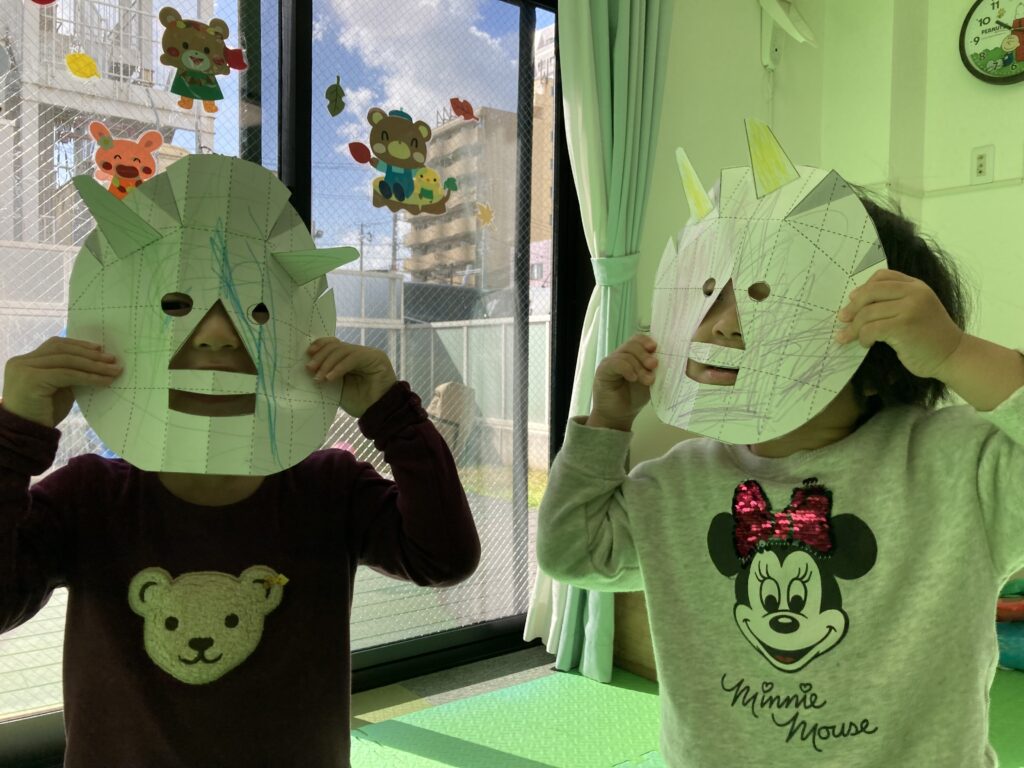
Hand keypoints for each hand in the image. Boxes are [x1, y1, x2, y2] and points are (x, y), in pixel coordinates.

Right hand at [2, 337, 121, 427]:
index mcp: (26, 361)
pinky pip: (68, 374)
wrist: (27, 435)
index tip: (100, 348)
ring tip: (114, 370)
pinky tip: (104, 381)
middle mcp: (21, 362)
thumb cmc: (43, 414)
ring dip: (94, 365)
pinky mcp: (32, 379)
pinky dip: (88, 377)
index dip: (79, 345)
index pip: (55, 345)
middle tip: (113, 359)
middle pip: (62, 350)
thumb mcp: (58, 388)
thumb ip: (69, 373)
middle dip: (90, 354)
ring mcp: (25, 369)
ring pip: (67, 361)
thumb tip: (96, 362)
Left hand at [306, 338, 396, 417]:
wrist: (378, 414)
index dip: (320, 345)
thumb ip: (327, 374)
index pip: (334, 344)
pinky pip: (354, 358)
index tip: (308, 354)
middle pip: (337, 346)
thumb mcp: (337, 387)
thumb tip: (309, 366)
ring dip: (328, 363)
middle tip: (310, 369)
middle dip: (321, 356)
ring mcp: (369, 354)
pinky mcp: (376, 358)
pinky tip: (330, 378)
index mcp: (350, 358)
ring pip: (343, 350)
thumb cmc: (359, 402)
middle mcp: (360, 353)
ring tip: (319, 377)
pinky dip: (340, 367)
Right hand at [587, 334, 657, 430]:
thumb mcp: (649, 381)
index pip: (638, 340)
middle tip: (654, 366)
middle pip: (633, 344)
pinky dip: (627, 369)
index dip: (647, 341)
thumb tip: (667, 359)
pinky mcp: (603, 370)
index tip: (656, 348)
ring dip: (639, 367)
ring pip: (626, 354)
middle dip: (645, 354)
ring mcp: (611, 362)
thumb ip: (655, 369)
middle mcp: (620, 355)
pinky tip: (633, 378)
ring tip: (648, 381)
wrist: (619, 415)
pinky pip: (616, 363)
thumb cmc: (634, 398)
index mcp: (632, 355)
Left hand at [835, 268, 963, 378]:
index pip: (882, 276)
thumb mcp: (916, 309)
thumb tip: (855, 300)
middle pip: (870, 292)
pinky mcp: (903, 327)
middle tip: (842, 319)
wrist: (953, 355)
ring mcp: (910, 308)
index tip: (852, 300)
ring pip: (867, 313)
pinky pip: (871, 329)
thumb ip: (895, 300)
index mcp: (916, 286)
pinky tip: (866, 344)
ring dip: (854, 328)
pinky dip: (863, 337)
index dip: (863, 287)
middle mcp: (914, 293)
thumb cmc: (929, 336)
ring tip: (849, 337)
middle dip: (852, 307)